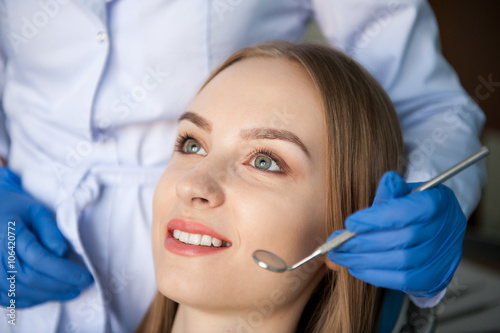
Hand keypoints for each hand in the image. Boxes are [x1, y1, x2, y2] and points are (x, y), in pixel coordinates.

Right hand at [0, 168, 92, 307]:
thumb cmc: (18, 210)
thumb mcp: (37, 212)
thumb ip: (50, 231)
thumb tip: (62, 252)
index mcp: (9, 235)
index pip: (38, 258)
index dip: (64, 271)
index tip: (85, 277)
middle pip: (30, 278)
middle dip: (60, 285)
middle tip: (82, 285)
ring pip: (20, 292)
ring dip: (49, 295)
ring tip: (71, 291)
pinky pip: (9, 298)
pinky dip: (32, 300)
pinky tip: (51, 294)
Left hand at [327, 171, 465, 297]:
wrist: (437, 229)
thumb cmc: (413, 207)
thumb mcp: (402, 192)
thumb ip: (389, 193)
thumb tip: (382, 189)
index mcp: (438, 202)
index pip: (407, 212)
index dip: (376, 219)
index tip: (350, 223)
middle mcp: (447, 230)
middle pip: (402, 240)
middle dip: (363, 243)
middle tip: (336, 244)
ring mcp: (444, 257)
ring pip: (400, 262)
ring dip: (364, 261)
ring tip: (340, 257)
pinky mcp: (435, 278)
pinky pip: (402, 281)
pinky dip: (375, 275)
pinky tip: (356, 268)